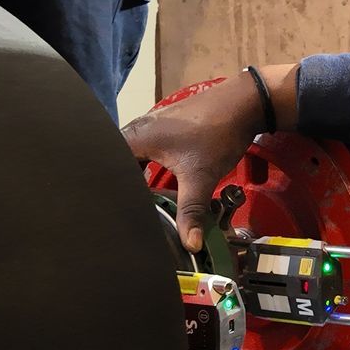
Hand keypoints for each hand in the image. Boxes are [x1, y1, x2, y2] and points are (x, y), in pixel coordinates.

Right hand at [121, 66, 298, 250]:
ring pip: (131, 159)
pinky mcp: (163, 130)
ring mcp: (149, 128)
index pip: (105, 167)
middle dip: (118, 188)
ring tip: (133, 205)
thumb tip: (190, 244)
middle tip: (118, 213)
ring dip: (133, 179)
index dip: (105, 191)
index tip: (108, 212)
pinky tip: (152, 188)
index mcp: (134, 137)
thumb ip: (191, 211)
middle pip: (115, 163)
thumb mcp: (202, 176)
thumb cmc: (217, 134)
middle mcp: (136, 129)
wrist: (243, 104)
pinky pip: (144, 153)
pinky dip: (145, 170)